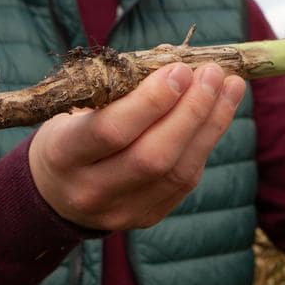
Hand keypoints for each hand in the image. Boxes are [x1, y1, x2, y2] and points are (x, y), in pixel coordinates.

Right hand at [28, 62, 246, 229]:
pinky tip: (218, 113)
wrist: (55, 193)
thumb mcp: (74, 108)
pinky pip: (184, 183)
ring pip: (176, 173)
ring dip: (210, 125)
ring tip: (229, 87)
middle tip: (212, 73)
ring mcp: (120, 212)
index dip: (151, 100)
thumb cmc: (69, 133)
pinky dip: (205, 143)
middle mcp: (90, 190)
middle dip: (190, 111)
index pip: (112, 130)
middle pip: (152, 157)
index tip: (179, 69)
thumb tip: (178, 66)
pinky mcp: (146, 218)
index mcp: (63, 154)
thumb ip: (119, 91)